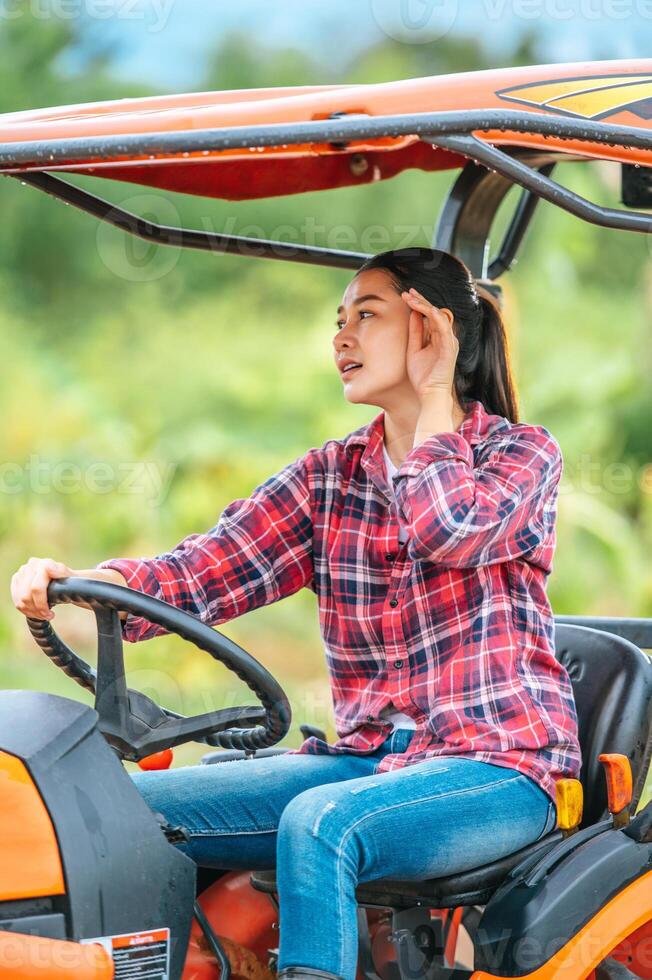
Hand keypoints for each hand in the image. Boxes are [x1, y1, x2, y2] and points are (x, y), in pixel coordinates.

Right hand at [11, 559, 128, 620]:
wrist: (74, 582)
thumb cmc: (81, 583)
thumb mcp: (81, 583)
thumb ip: (69, 576)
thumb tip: (52, 568)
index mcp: (46, 565)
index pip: (35, 588)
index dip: (41, 605)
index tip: (52, 615)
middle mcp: (33, 564)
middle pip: (25, 596)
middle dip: (36, 610)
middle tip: (49, 616)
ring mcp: (24, 571)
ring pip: (19, 599)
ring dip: (30, 611)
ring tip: (45, 614)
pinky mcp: (19, 579)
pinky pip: (16, 599)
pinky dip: (25, 609)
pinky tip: (37, 611)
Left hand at [402, 287, 458, 399]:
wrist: (429, 394)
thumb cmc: (423, 375)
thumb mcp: (414, 349)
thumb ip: (415, 332)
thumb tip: (413, 313)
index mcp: (438, 337)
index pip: (430, 314)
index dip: (419, 303)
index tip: (406, 295)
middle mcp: (445, 337)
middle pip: (435, 311)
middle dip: (421, 300)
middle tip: (408, 291)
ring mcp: (449, 341)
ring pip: (439, 315)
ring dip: (425, 305)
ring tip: (411, 298)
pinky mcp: (449, 347)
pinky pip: (444, 328)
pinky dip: (435, 317)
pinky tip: (425, 309)